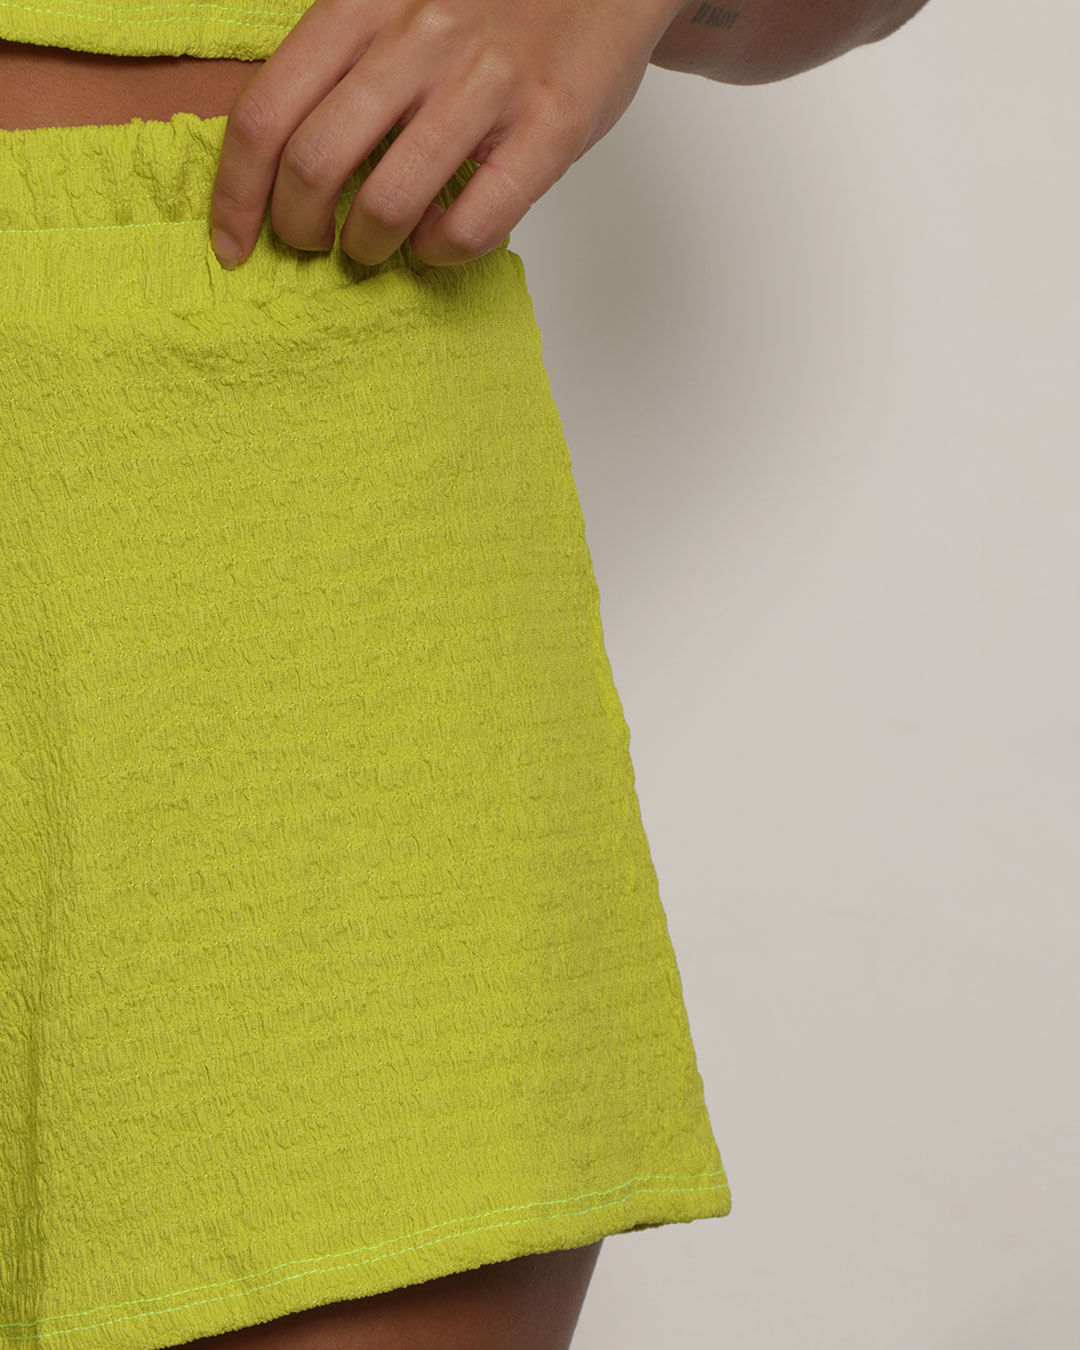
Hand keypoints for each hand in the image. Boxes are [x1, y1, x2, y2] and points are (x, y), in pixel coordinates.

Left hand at [208, 0, 681, 268]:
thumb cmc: (493, 1)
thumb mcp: (397, 0)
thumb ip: (343, 62)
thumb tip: (282, 158)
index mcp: (361, 2)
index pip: (265, 114)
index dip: (236, 197)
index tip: (232, 243)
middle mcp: (417, 37)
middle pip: (314, 165)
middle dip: (299, 230)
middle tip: (314, 243)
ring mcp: (485, 83)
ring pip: (387, 203)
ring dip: (367, 247)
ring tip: (376, 246)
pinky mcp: (547, 129)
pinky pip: (470, 225)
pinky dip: (440, 252)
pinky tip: (440, 240)